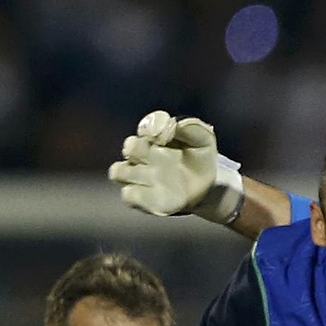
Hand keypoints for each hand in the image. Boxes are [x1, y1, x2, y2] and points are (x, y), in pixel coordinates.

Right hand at [109, 112, 239, 219]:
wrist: (208, 186)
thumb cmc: (200, 158)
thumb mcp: (203, 139)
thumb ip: (190, 127)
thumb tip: (172, 125)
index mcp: (155, 138)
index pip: (144, 128)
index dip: (149, 128)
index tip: (163, 136)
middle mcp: (143, 156)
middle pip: (128, 147)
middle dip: (140, 149)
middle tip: (158, 155)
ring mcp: (140, 178)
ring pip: (117, 171)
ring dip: (131, 172)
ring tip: (154, 176)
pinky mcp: (142, 199)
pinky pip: (128, 195)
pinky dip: (139, 194)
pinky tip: (160, 194)